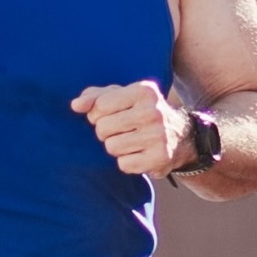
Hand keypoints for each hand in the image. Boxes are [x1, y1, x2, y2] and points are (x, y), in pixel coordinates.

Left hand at [73, 81, 188, 176]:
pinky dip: (127, 162)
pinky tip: (139, 154)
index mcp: (144, 91)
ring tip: (131, 141)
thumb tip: (75, 106)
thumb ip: (94, 96)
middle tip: (121, 130)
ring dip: (116, 147)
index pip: (100, 106)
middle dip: (106, 132)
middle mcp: (153, 112)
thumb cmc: (141, 112)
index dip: (97, 114)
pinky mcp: (159, 158)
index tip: (110, 115)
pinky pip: (124, 164)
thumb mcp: (122, 96)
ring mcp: (158, 136)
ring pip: (111, 147)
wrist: (181, 136)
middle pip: (103, 128)